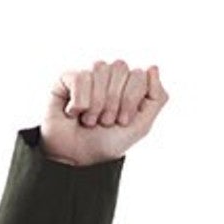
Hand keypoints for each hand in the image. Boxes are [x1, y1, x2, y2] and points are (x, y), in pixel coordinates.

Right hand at [40, 59, 168, 166]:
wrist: (77, 157)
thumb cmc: (108, 143)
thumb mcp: (141, 126)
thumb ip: (156, 98)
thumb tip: (153, 67)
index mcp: (128, 85)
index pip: (139, 74)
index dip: (131, 99)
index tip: (122, 122)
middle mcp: (109, 77)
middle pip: (120, 67)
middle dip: (115, 100)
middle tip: (106, 121)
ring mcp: (89, 75)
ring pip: (100, 68)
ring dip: (97, 102)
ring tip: (90, 121)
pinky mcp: (67, 78)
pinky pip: (80, 76)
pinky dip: (80, 101)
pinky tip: (74, 114)